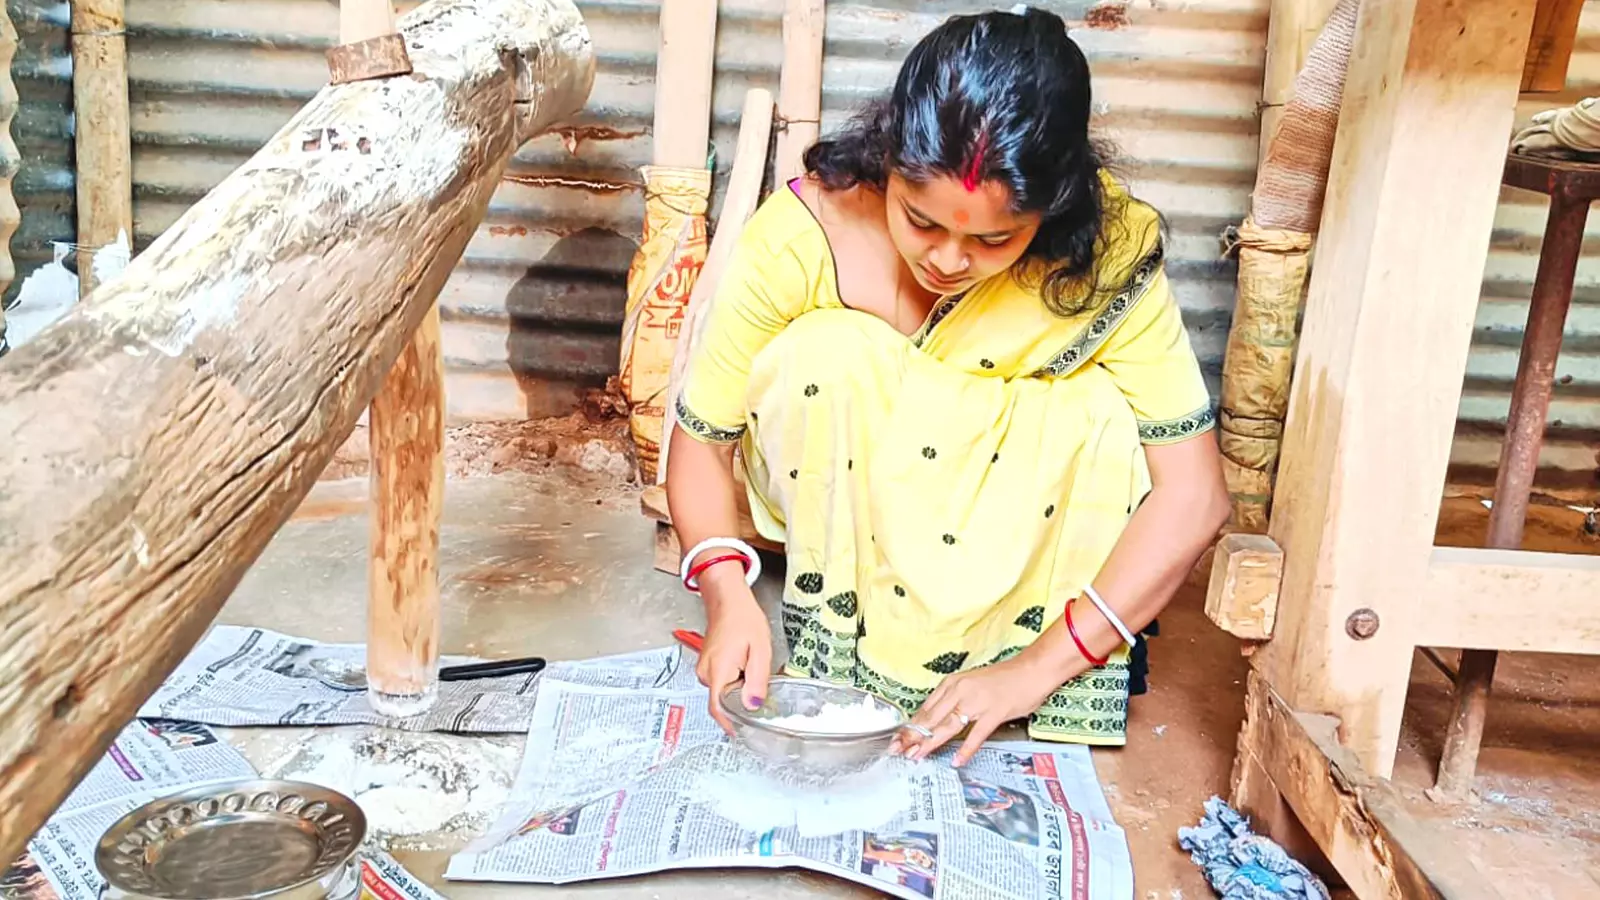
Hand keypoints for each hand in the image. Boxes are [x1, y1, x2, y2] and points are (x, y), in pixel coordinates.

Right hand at [695, 565, 772, 734]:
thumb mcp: (760, 649)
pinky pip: (721, 681)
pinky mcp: (708, 666)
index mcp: (719, 671)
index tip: (742, 734)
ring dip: (739, 687)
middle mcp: (707, 672)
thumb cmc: (743, 618)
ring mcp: (705, 669)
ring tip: (753, 667)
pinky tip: (745, 664)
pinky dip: (734, 679)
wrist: (727, 600)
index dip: (730, 725)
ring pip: (724, 691)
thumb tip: (753, 705)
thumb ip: (757, 680)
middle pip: (724, 701)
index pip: (719, 709)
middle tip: (760, 687)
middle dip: (742, 700)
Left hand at [891, 653, 1061, 766]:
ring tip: (918, 756)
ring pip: (947, 725)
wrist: (1031, 670)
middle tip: (899, 751)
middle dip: (913, 737)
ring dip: (931, 743)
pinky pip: (976, 734)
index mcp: (952, 683)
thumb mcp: (971, 685)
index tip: (898, 739)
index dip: (910, 726)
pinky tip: (957, 760)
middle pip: (931, 718)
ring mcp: (977, 702)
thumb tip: (937, 720)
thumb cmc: (1003, 679)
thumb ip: (954, 700)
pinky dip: (966, 749)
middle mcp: (960, 691)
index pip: (926, 709)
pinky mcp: (994, 712)